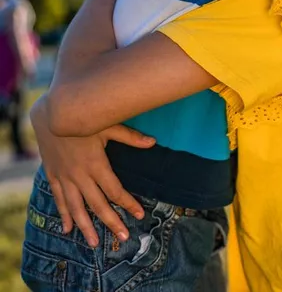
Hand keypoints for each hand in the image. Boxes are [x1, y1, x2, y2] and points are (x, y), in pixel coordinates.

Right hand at [30, 98, 155, 246]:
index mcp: (96, 164)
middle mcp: (80, 175)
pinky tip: (68, 228)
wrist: (52, 115)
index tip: (140, 214)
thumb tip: (153, 142)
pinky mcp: (54, 176)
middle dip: (111, 222)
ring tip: (95, 242)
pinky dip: (63, 215)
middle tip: (123, 236)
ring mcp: (65, 177)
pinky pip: (58, 199)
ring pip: (76, 208)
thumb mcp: (109, 125)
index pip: (115, 190)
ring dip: (86, 226)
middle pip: (97, 204)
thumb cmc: (84, 118)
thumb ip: (131, 137)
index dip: (128, 203)